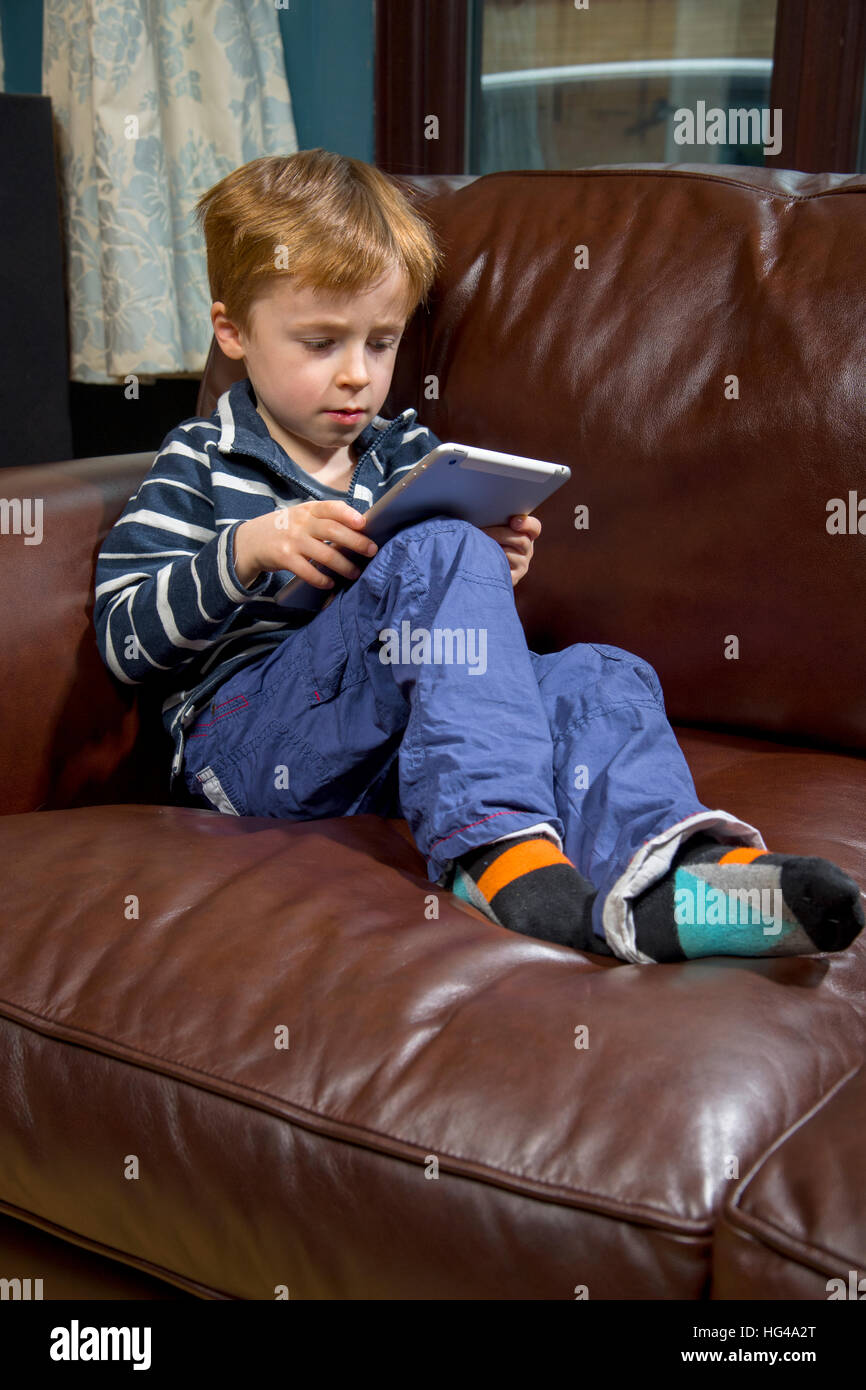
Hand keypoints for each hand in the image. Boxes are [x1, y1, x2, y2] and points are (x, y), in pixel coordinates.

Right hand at [233, 499, 377, 589]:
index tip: (364, 523)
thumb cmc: (287, 529)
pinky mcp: (284, 558)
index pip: (331, 508)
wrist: (251, 540)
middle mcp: (301, 523)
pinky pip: (307, 571)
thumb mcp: (302, 517)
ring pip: (324, 554)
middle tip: (372, 551)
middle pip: (333, 531)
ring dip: (343, 566)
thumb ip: (325, 520)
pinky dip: (321, 579)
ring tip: (355, 572)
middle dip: (356, 542)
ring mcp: (292, 540)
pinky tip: (330, 583)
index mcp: (309, 510)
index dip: (349, 514)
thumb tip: (360, 530)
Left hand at [480, 514, 540, 586]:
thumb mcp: (491, 527)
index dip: (527, 524)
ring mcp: (522, 566)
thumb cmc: (483, 539)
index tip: (513, 521)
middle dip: (499, 534)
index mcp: (526, 534)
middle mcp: (527, 551)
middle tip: (481, 530)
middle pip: (521, 540)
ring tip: (476, 544)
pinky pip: (503, 569)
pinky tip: (481, 559)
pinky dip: (491, 562)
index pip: (534, 528)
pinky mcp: (513, 579)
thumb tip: (486, 512)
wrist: (477, 567)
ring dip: (492, 548)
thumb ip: (495, 519)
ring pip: (509, 554)